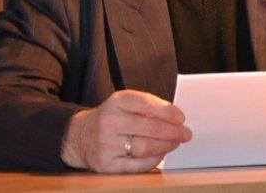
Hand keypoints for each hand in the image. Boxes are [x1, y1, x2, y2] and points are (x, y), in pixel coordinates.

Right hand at [60, 89, 191, 172]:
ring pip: (145, 147)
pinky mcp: (107, 164)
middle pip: (148, 127)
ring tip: (175, 143)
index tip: (181, 117)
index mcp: (116, 102)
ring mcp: (107, 144)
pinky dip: (154, 160)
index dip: (166, 110)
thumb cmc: (110, 118)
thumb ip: (146, 107)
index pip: (144, 103)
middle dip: (172, 131)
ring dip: (166, 146)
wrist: (80, 137)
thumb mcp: (122, 104)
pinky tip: (161, 154)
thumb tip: (175, 119)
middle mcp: (109, 122)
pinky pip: (137, 164)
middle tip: (185, 133)